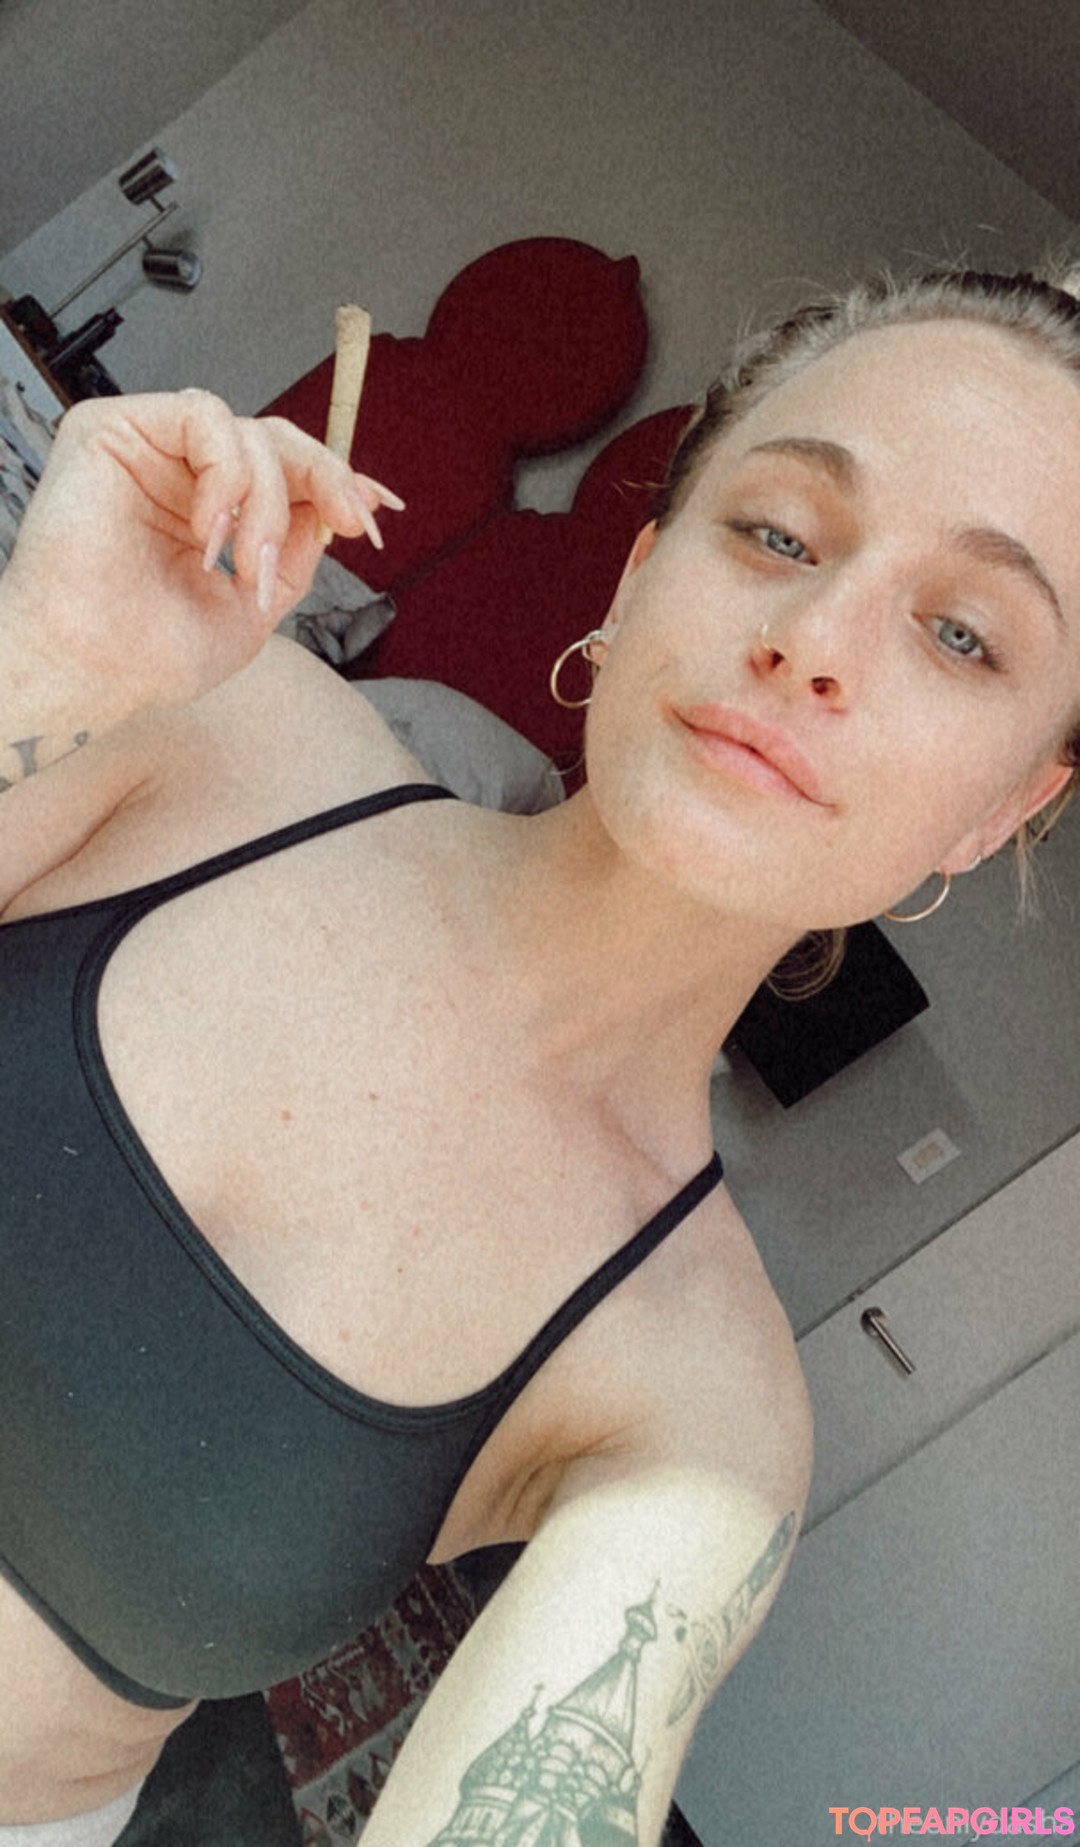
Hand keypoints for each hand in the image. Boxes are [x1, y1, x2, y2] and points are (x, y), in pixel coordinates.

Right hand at [0, 389, 402, 717]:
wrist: (93, 672)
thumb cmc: (149, 656)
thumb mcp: (255, 608)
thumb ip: (293, 552)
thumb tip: (333, 508)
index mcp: (209, 514)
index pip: (284, 474)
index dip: (337, 481)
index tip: (381, 510)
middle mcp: (179, 478)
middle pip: (276, 441)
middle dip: (326, 478)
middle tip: (352, 520)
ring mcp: (149, 451)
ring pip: (249, 433)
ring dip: (267, 501)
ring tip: (244, 563)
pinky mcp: (113, 428)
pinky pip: (204, 416)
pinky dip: (226, 472)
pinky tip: (207, 527)